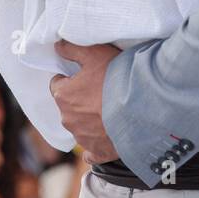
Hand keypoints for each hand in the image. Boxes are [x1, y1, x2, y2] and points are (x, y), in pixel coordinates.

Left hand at [50, 40, 121, 163]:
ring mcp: (82, 138)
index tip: (86, 75)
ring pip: (80, 126)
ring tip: (111, 109)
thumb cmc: (116, 77)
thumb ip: (72, 48)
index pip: (57, 84)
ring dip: (91, 119)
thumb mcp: (94, 52)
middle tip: (102, 90)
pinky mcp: (97, 152)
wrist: (141, 107)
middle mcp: (68, 119)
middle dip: (81, 99)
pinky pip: (91, 151)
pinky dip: (97, 144)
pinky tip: (107, 136)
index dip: (71, 78)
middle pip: (69, 106)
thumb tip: (57, 46)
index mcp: (63, 95)